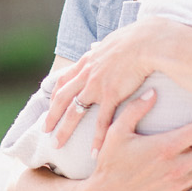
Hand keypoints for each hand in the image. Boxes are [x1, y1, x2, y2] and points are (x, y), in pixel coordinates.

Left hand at [46, 18, 165, 149]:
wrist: (146, 41)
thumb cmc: (134, 39)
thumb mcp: (110, 40)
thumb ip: (100, 48)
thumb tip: (94, 46)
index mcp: (87, 61)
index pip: (64, 80)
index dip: (55, 94)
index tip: (50, 106)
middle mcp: (87, 74)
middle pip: (62, 98)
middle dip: (52, 116)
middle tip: (44, 131)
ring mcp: (97, 86)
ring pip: (75, 112)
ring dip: (64, 130)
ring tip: (57, 145)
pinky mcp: (112, 95)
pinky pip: (102, 121)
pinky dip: (97, 138)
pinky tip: (93, 152)